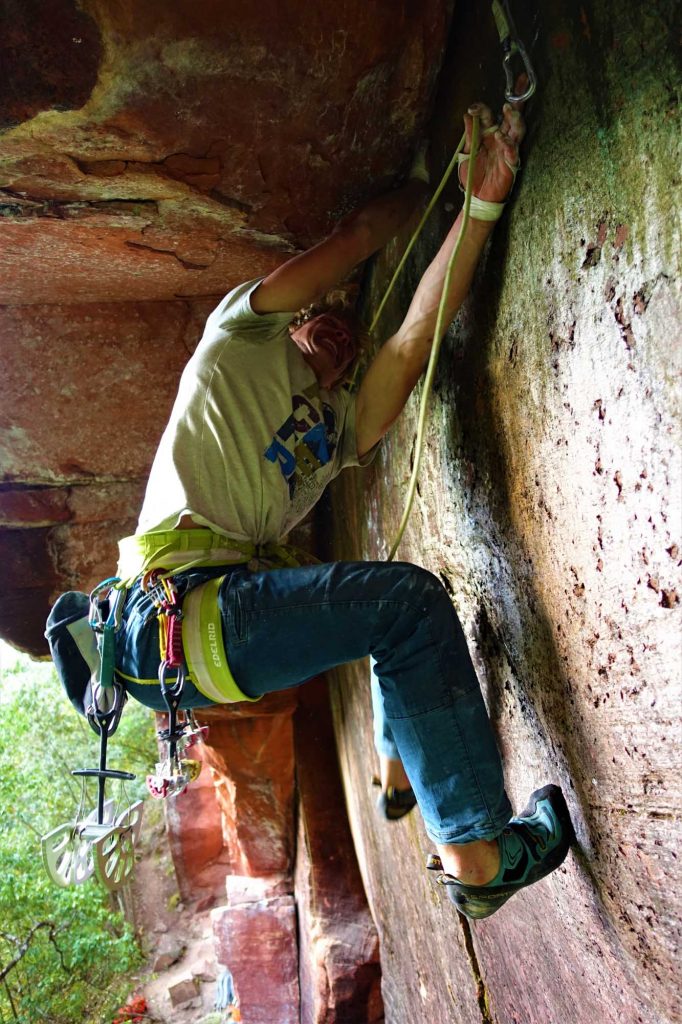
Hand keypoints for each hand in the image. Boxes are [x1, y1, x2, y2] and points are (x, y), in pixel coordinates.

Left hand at [458, 78, 526, 203]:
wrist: (477, 197)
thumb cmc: (473, 176)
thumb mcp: (466, 154)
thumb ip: (469, 135)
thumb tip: (468, 115)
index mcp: (487, 133)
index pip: (488, 114)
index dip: (482, 108)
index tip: (473, 108)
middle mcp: (500, 138)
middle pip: (510, 116)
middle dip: (515, 100)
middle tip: (519, 82)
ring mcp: (507, 149)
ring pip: (517, 128)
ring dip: (514, 117)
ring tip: (507, 108)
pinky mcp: (511, 162)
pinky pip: (513, 150)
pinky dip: (508, 143)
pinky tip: (501, 137)